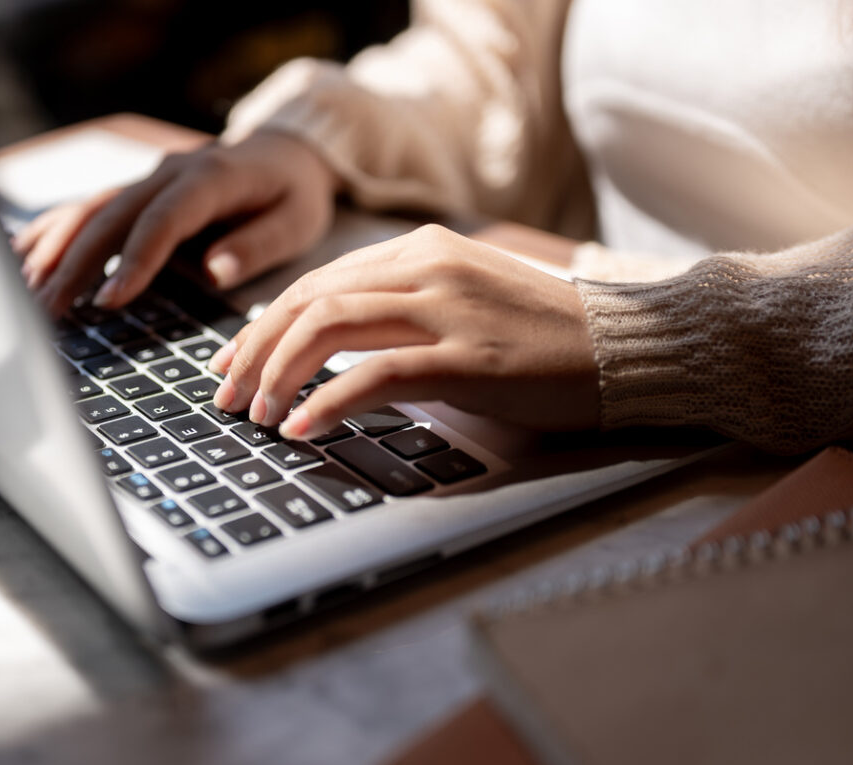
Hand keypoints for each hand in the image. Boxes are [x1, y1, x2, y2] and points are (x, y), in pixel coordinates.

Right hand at [11, 130, 339, 315]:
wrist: (286, 151)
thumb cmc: (294, 193)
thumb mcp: (298, 220)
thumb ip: (260, 243)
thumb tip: (216, 269)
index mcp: (211, 178)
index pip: (164, 219)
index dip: (134, 259)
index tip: (110, 299)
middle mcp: (169, 172)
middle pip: (112, 216)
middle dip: (74, 263)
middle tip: (45, 308)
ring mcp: (147, 177)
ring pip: (90, 210)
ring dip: (54, 250)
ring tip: (25, 292)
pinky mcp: (137, 190)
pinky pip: (88, 207)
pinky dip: (53, 230)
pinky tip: (20, 255)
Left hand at [207, 225, 599, 438]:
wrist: (628, 347)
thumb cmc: (544, 337)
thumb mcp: (464, 303)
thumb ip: (402, 309)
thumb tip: (329, 345)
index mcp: (422, 249)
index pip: (317, 282)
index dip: (264, 323)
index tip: (234, 360)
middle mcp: (428, 266)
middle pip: (309, 300)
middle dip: (253, 350)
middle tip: (224, 393)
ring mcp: (449, 308)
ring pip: (328, 326)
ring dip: (277, 373)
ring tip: (255, 414)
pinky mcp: (469, 358)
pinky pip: (375, 374)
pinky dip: (326, 401)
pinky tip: (302, 427)